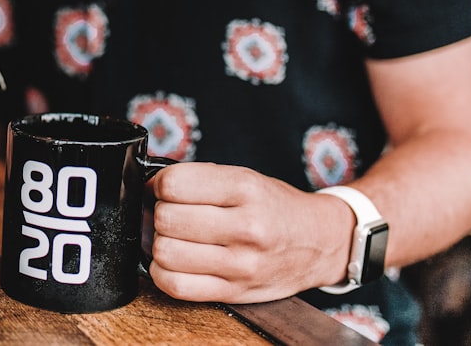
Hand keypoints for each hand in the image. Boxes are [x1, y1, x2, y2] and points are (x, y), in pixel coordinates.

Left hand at [149, 163, 352, 302]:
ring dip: (160, 243)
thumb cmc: (274, 206)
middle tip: (171, 212)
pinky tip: (175, 262)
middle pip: (167, 219)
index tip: (164, 188)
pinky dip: (163, 273)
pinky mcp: (235, 292)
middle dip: (159, 213)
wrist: (319, 241)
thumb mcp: (245, 177)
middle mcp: (246, 227)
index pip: (175, 184)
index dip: (160, 184)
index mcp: (246, 189)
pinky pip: (177, 286)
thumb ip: (199, 178)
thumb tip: (151, 186)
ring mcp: (241, 264)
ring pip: (166, 253)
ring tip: (174, 237)